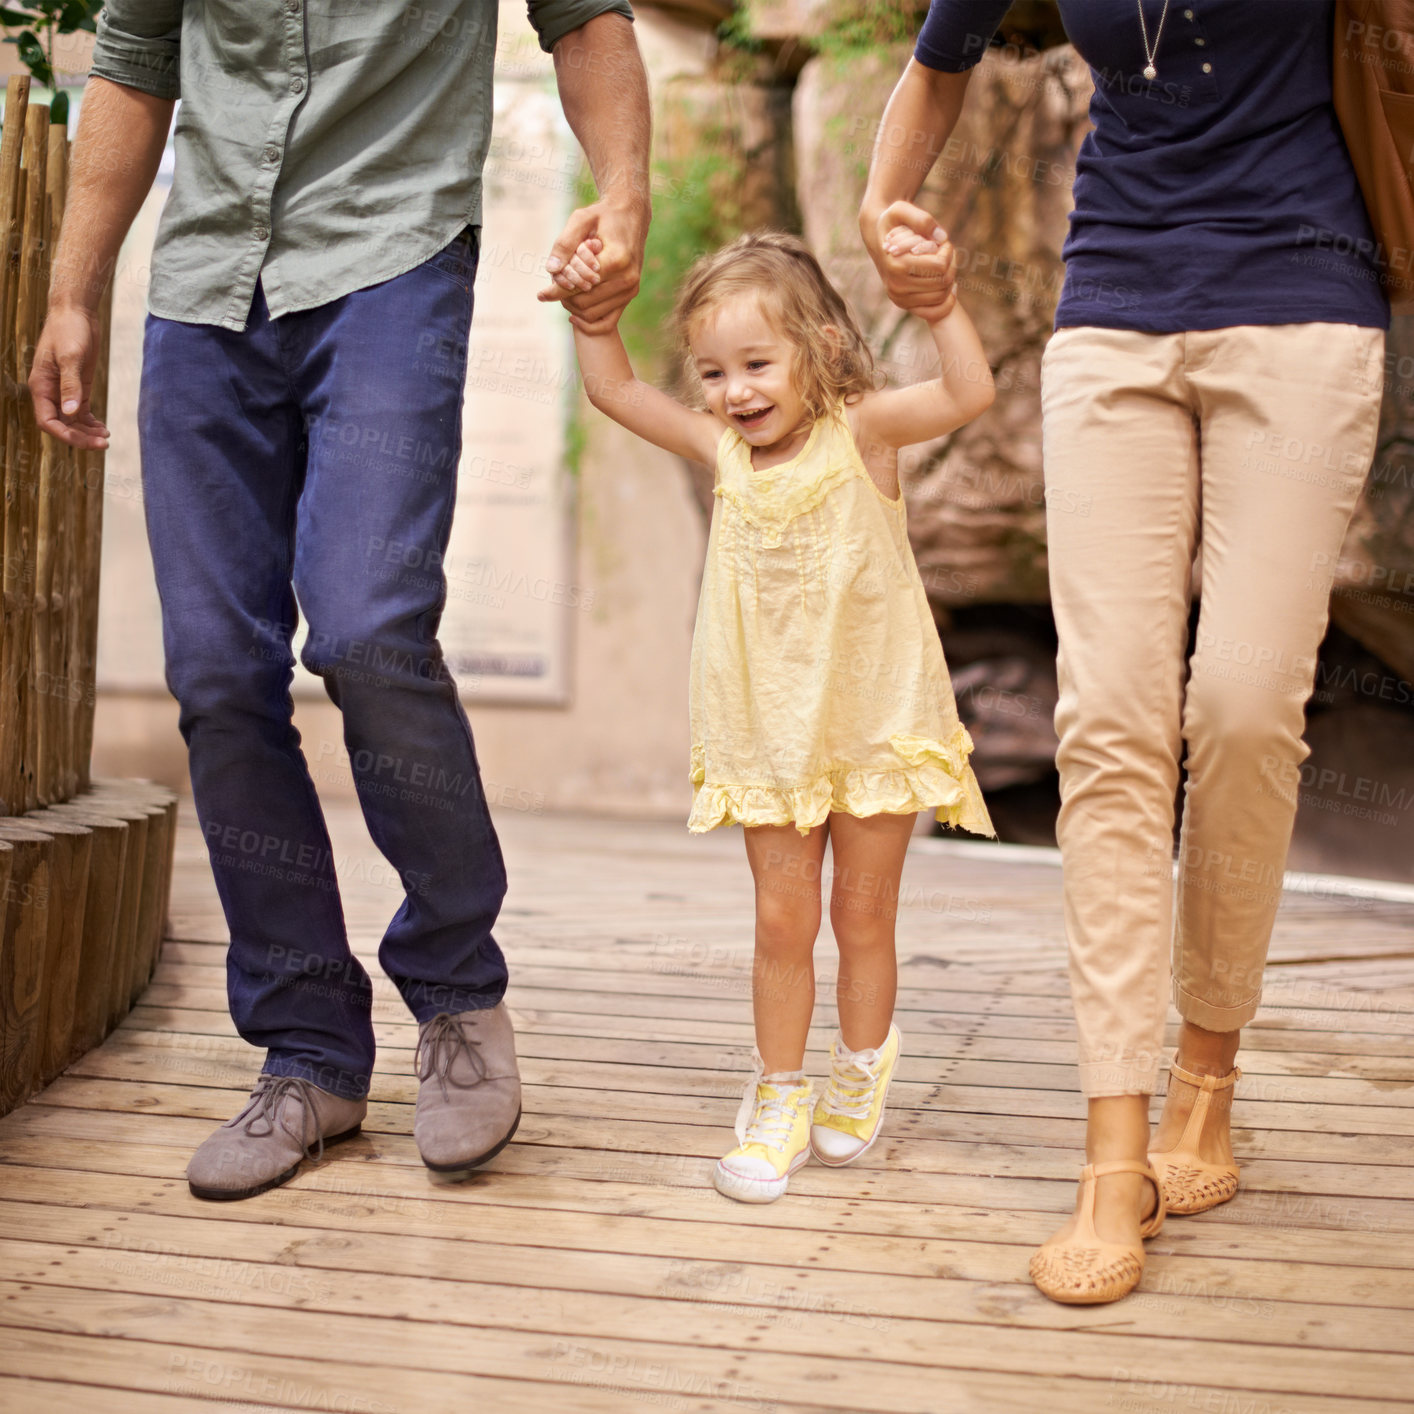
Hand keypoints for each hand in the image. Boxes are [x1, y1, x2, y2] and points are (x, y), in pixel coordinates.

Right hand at [29, 303, 110, 449]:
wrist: (76, 312)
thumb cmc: (68, 330)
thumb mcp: (70, 357)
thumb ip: (70, 385)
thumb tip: (70, 412)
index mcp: (41, 386)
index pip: (47, 421)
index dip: (64, 434)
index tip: (86, 440)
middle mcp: (50, 391)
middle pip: (61, 424)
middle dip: (80, 436)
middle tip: (104, 443)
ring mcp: (64, 390)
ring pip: (72, 420)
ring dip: (87, 431)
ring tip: (105, 437)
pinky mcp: (78, 386)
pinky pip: (81, 411)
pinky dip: (91, 422)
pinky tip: (103, 428)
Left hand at [537, 195, 648, 333]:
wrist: (632, 215)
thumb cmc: (603, 215)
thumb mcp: (581, 219)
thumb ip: (564, 243)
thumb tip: (551, 269)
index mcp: (616, 261)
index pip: (579, 286)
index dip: (556, 291)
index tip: (540, 295)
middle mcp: (627, 279)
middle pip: (584, 302)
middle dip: (564, 297)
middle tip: (553, 287)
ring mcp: (631, 289)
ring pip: (592, 313)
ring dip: (574, 306)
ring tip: (563, 292)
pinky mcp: (630, 295)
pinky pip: (607, 321)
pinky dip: (588, 321)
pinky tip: (573, 313)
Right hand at [866, 199, 957, 321]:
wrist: (877, 238)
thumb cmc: (893, 222)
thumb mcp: (901, 209)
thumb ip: (921, 218)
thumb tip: (941, 238)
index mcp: (896, 265)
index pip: (939, 266)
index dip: (948, 252)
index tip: (944, 242)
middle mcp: (896, 286)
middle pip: (943, 281)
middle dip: (950, 264)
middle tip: (945, 252)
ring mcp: (900, 298)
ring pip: (942, 295)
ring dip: (950, 278)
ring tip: (944, 264)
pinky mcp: (904, 305)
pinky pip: (935, 312)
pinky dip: (947, 302)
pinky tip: (950, 287)